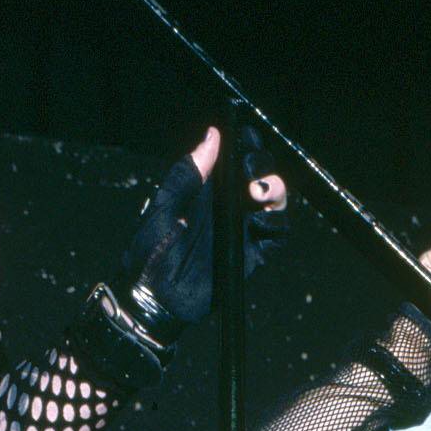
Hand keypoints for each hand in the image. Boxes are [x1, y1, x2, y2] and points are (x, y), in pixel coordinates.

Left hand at [121, 126, 287, 336]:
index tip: (244, 138)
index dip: (246, 144)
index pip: (237, 157)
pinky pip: (278, 233)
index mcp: (209, 188)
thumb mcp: (166, 203)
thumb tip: (212, 136)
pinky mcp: (254, 253)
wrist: (157, 295)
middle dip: (262, 163)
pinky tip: (260, 218)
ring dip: (274, 189)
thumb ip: (189, 171)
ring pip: (275, 200)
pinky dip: (277, 221)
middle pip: (261, 173)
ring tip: (255, 192)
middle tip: (246, 169)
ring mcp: (244, 228)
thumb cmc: (152, 249)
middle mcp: (230, 204)